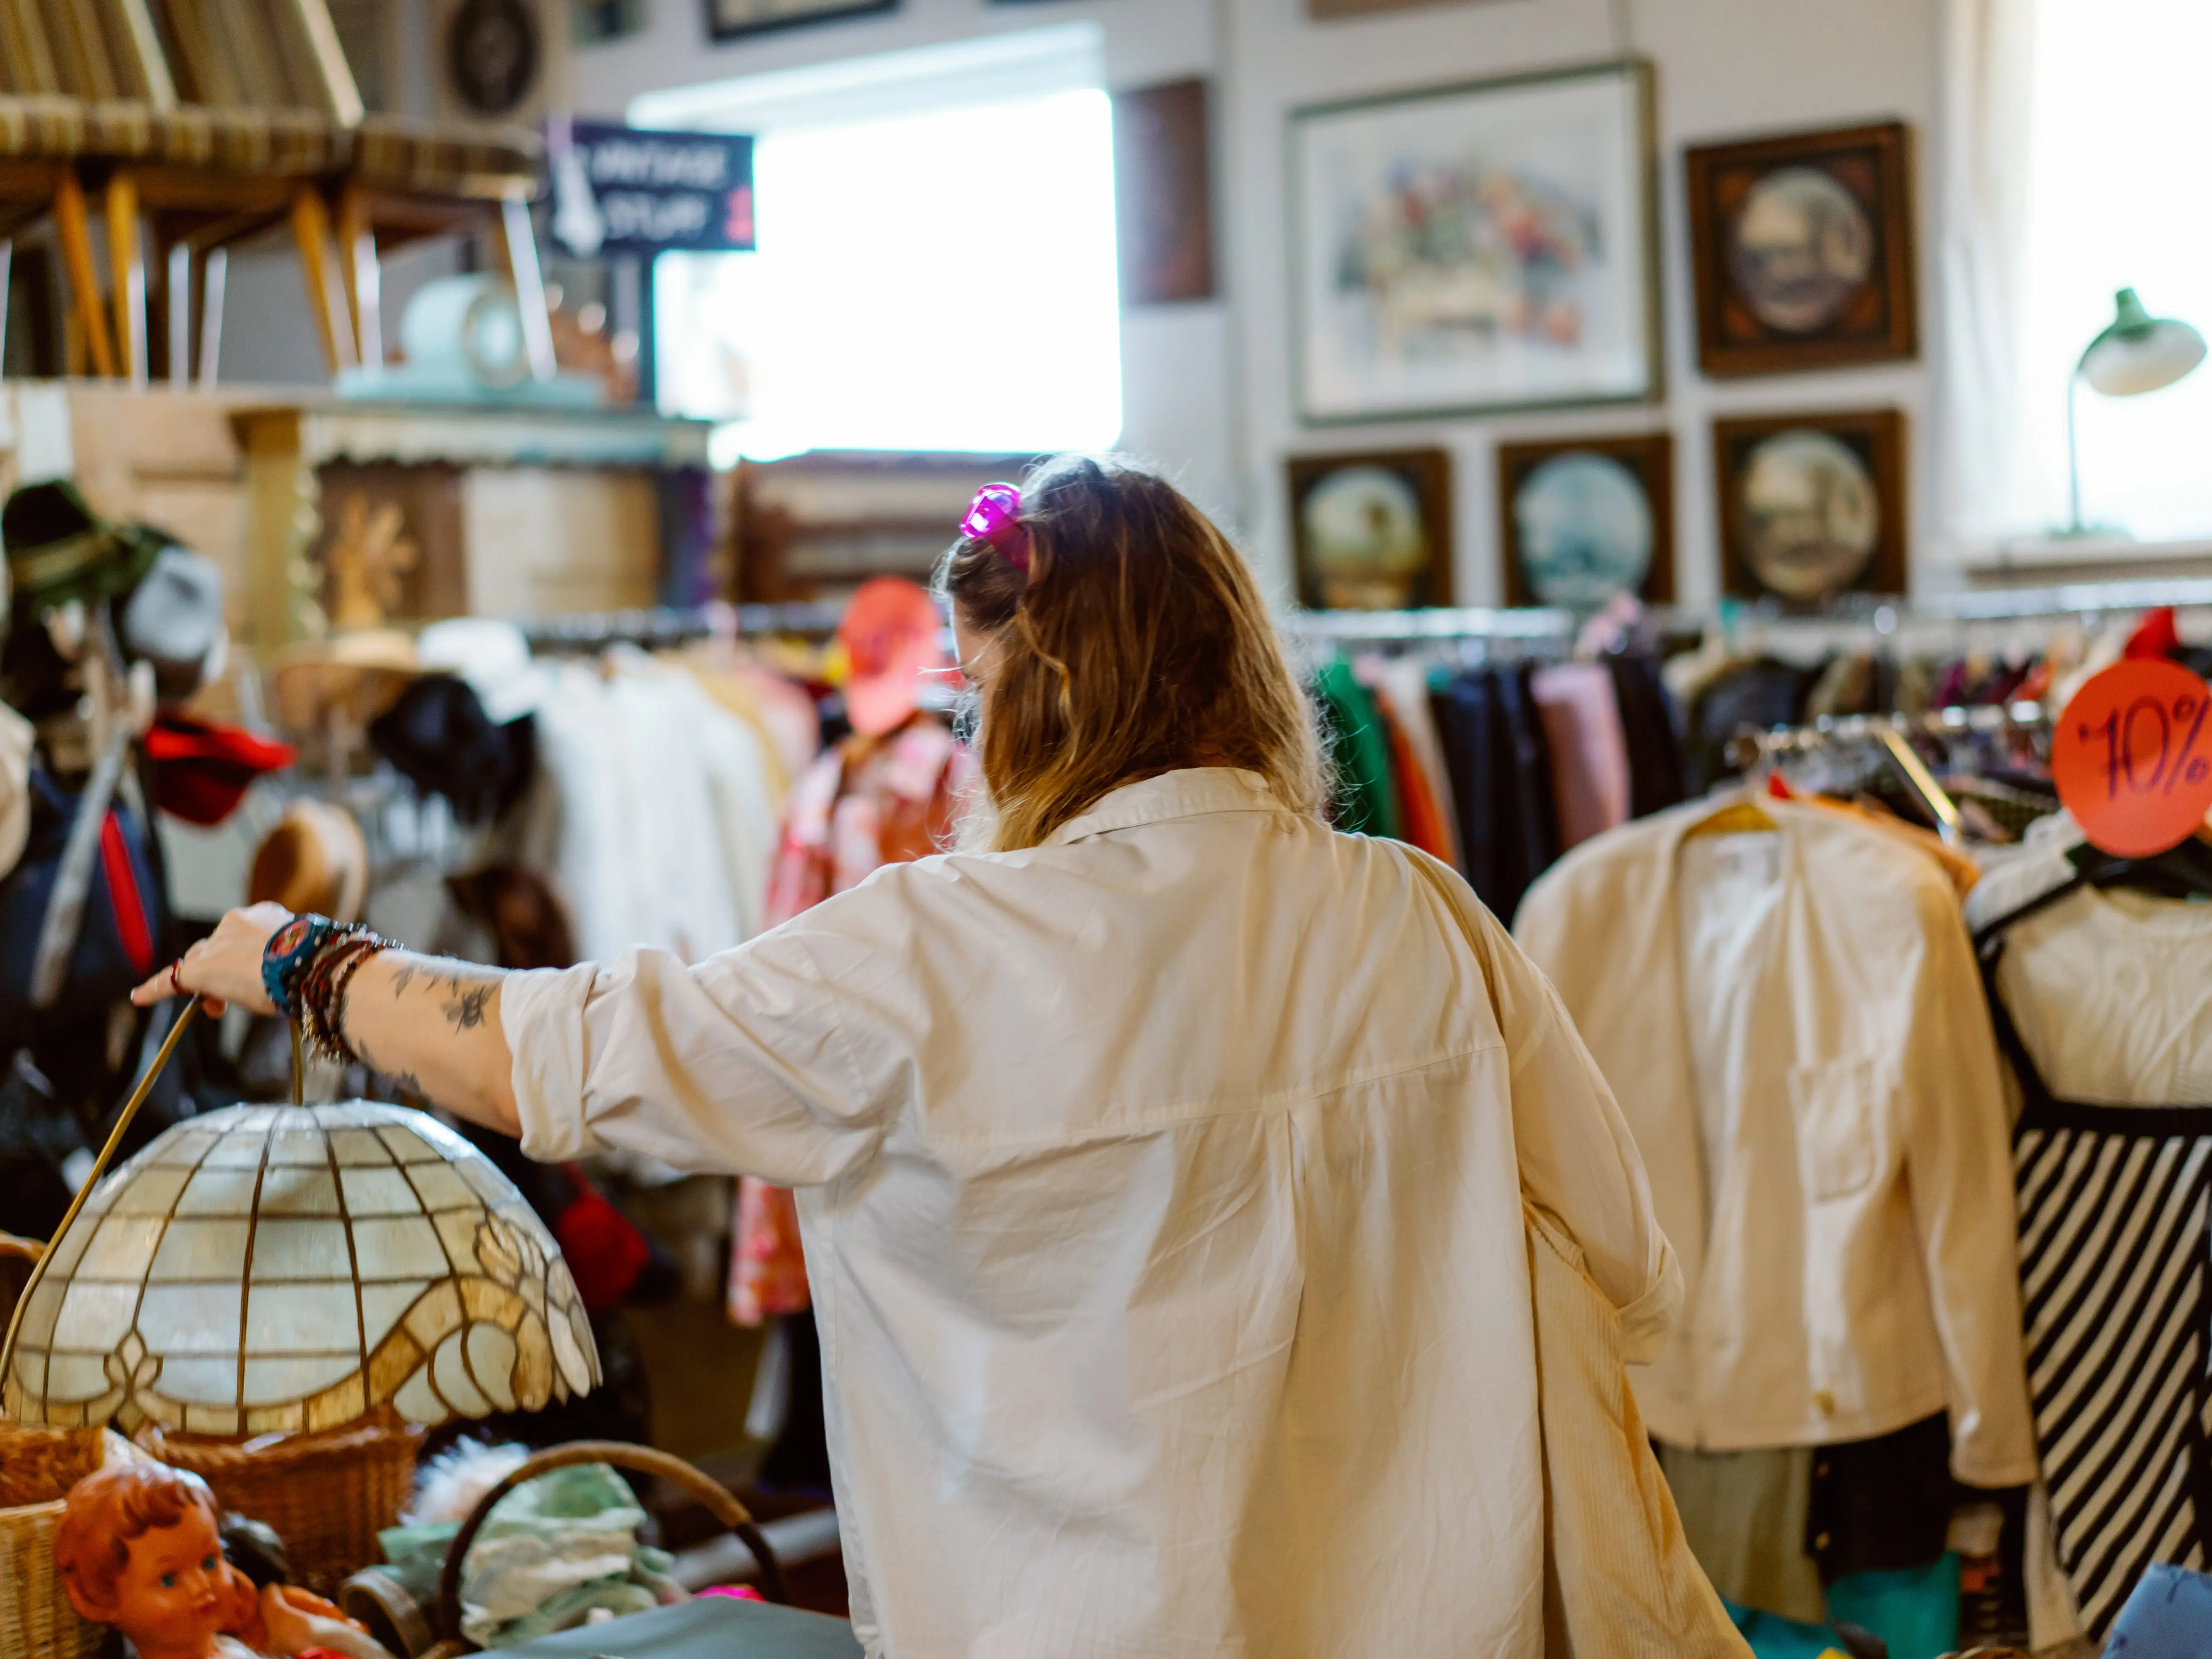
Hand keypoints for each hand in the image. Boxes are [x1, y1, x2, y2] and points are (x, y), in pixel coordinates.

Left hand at [131, 901, 291, 1016]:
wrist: (305, 966)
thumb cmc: (315, 966)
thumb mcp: (304, 959)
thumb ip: (294, 960)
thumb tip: (305, 976)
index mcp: (266, 916)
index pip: (242, 934)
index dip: (243, 956)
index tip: (253, 970)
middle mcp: (236, 922)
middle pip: (216, 947)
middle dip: (221, 969)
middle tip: (232, 998)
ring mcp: (217, 945)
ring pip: (199, 961)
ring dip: (204, 982)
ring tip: (215, 1008)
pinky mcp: (198, 970)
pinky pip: (171, 979)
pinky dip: (155, 989)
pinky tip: (139, 997)